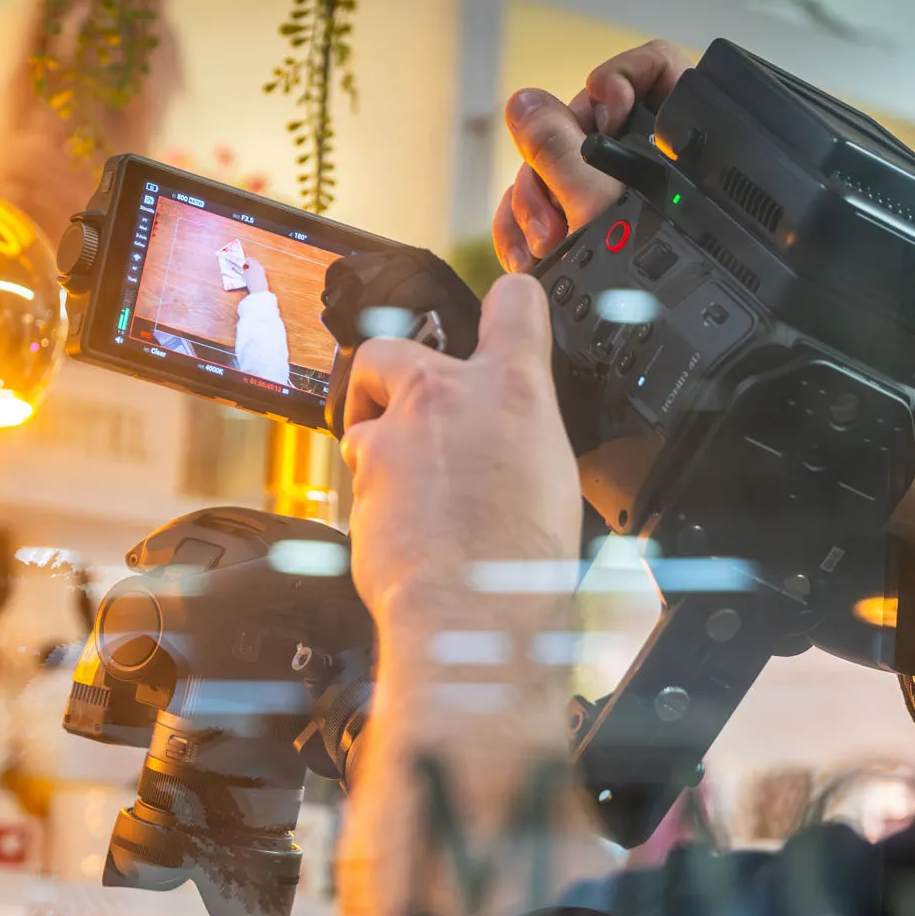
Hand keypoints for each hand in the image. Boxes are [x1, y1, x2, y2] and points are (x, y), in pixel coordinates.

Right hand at [242, 257, 270, 294]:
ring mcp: (262, 270)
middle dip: (249, 264)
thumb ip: (244, 270)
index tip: (241, 264)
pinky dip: (255, 272)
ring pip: (256, 266)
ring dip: (252, 268)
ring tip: (247, 273)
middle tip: (244, 268)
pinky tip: (252, 277)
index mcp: (254, 263)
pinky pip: (258, 271)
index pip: (249, 259)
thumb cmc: (251, 280)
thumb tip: (244, 268)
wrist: (259, 289)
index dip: (244, 261)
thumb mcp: (244, 274)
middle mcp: (259, 265)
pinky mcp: (264, 275)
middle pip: (253, 262)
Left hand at [339, 274, 580, 642]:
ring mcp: (397, 434)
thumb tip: (513, 443)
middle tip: (403, 411)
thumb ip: (523, 437)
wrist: (473, 612)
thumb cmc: (522, 562)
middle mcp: (448, 396)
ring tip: (408, 486)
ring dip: (377, 443)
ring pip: (364, 417)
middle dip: (386, 376)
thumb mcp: (554, 478)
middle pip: (392, 347)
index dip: (508, 302)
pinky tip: (401, 526)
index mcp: (514, 389)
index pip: (514, 304)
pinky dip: (375, 494)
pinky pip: (360, 474)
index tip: (500, 309)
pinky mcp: (365, 477)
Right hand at [493, 40, 692, 271]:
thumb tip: (525, 103)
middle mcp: (644, 169)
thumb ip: (557, 145)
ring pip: (553, 171)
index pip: (654, 70)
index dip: (622, 79)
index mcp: (671, 146)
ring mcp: (607, 201)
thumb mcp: (595, 204)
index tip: (603, 109)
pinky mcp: (578, 231)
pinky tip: (527, 255)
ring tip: (546, 245)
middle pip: (582, 124)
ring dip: (534, 207)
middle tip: (560, 204)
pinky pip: (542, 209)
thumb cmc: (643, 288)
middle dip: (555, 167)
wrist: (642, 356)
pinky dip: (527, 229)